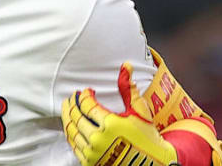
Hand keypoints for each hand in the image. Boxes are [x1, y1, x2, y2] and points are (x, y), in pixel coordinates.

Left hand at [61, 63, 178, 165]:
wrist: (153, 164)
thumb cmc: (148, 137)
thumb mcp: (139, 111)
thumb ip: (128, 88)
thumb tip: (126, 66)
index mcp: (110, 124)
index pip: (87, 105)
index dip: (84, 95)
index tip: (86, 91)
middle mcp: (98, 139)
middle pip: (75, 117)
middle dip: (72, 104)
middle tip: (72, 97)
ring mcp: (93, 152)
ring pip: (71, 131)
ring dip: (67, 117)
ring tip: (68, 108)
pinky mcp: (90, 162)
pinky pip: (73, 146)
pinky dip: (70, 133)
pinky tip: (71, 125)